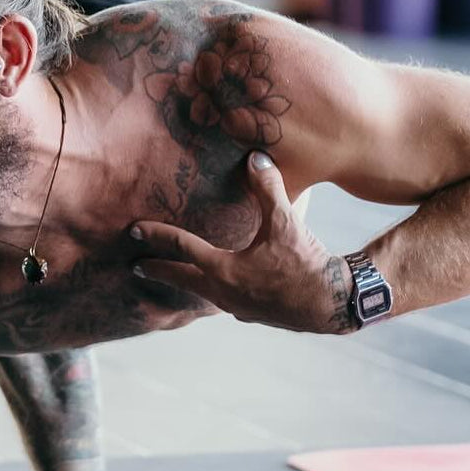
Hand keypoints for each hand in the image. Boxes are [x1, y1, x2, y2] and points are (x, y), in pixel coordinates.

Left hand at [130, 152, 354, 333]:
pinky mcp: (254, 314)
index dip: (156, 236)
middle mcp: (224, 292)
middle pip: (182, 279)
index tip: (133, 231)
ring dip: (186, 283)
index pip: (182, 247)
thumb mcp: (285, 222)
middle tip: (136, 266)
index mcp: (224, 270)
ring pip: (202, 293)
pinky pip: (224, 301)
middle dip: (159, 270)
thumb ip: (267, 188)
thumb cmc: (307, 262)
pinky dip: (213, 291)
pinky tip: (218, 287)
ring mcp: (238, 307)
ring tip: (174, 276)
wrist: (335, 303)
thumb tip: (255, 156)